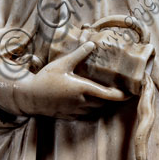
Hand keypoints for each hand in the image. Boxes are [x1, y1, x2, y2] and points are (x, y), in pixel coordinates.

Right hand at [0, 42, 130, 119]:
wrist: (28, 97)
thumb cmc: (45, 79)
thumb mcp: (62, 64)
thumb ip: (79, 54)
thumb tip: (92, 44)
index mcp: (82, 89)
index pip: (108, 95)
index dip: (121, 95)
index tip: (129, 93)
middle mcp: (81, 102)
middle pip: (104, 103)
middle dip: (112, 98)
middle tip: (120, 91)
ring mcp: (75, 111)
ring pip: (96, 110)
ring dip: (102, 104)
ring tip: (106, 95)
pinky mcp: (68, 116)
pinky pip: (86, 115)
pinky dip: (92, 110)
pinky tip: (90, 102)